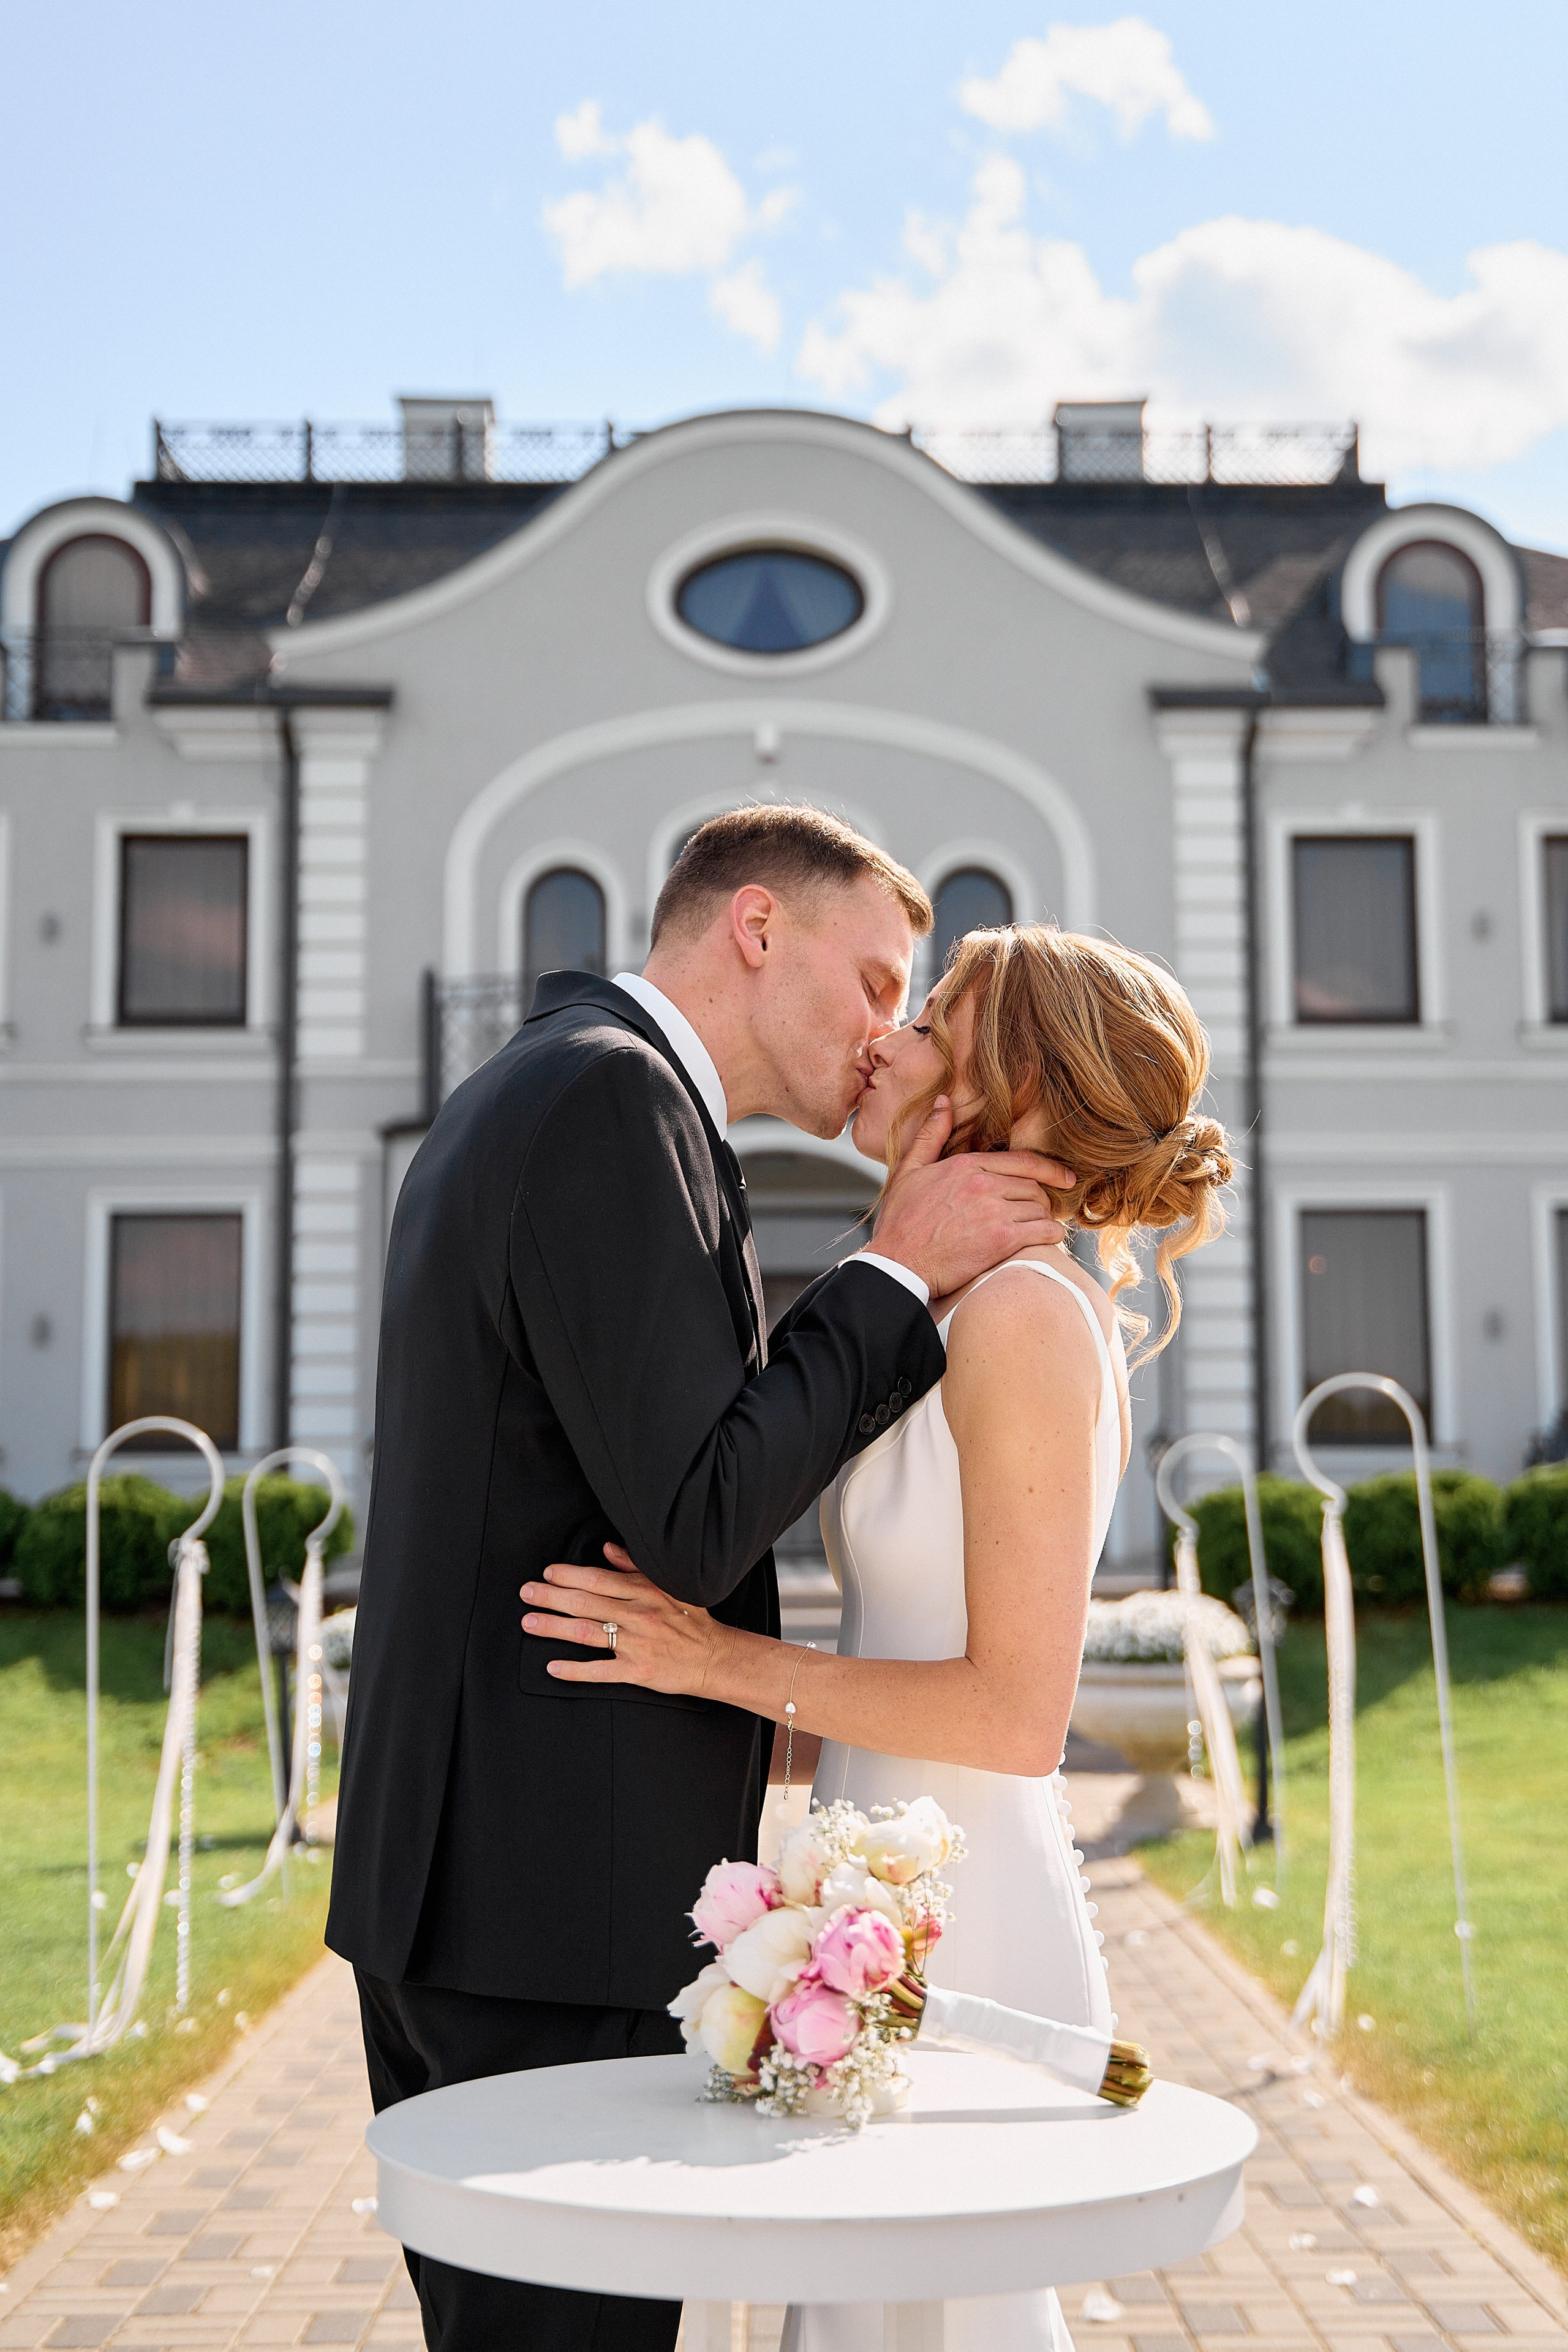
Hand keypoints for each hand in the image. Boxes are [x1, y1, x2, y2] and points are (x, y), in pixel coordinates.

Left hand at [520, 1543, 725, 1693]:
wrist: (715, 1657)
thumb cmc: (691, 1620)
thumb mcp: (669, 1585)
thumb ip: (635, 1566)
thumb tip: (607, 1548)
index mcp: (644, 1591)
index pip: (598, 1579)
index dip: (569, 1575)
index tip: (547, 1573)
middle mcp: (637, 1615)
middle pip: (585, 1604)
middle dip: (551, 1597)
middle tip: (526, 1593)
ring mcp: (636, 1644)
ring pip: (586, 1633)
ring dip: (553, 1627)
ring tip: (529, 1623)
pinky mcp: (637, 1671)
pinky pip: (599, 1671)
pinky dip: (574, 1670)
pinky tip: (553, 1666)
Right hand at [869, 1097, 1073, 1296]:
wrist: (897, 1265)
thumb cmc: (900, 1223)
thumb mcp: (908, 1171)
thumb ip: (930, 1136)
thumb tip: (943, 1102)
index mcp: (966, 1165)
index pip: (1023, 1161)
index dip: (1050, 1169)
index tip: (1065, 1176)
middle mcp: (984, 1184)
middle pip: (1034, 1186)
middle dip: (1040, 1199)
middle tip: (1037, 1213)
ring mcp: (994, 1211)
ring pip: (1040, 1209)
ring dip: (1043, 1219)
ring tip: (1037, 1230)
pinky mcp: (1002, 1240)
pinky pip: (1044, 1231)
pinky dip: (1051, 1235)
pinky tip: (1046, 1240)